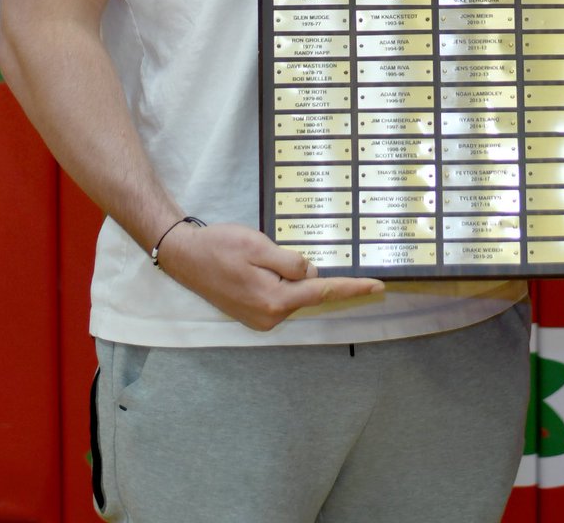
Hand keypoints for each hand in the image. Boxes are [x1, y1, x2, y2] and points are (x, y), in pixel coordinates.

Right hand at [157, 221, 383, 330]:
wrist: (185, 257)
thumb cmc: (220, 247)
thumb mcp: (259, 246)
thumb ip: (290, 261)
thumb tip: (312, 272)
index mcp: (275, 300)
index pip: (323, 291)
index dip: (353, 288)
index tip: (378, 286)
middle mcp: (270, 316)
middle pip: (308, 293)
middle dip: (311, 274)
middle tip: (285, 253)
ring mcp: (260, 318)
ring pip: (293, 294)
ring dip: (292, 277)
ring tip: (261, 256)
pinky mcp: (253, 313)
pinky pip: (280, 296)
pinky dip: (283, 283)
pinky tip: (264, 266)